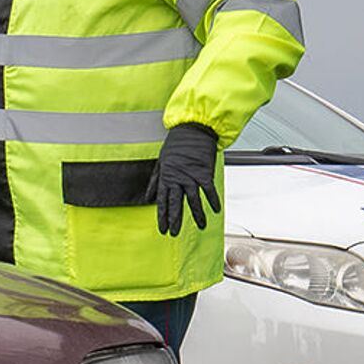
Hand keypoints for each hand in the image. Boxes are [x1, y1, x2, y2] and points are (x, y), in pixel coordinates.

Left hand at [150, 122, 221, 236]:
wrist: (193, 130)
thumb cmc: (176, 144)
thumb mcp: (160, 162)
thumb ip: (155, 181)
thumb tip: (147, 198)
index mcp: (166, 177)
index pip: (162, 201)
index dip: (162, 216)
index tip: (162, 229)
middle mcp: (178, 179)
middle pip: (176, 204)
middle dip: (174, 220)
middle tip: (174, 233)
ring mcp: (191, 176)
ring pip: (193, 200)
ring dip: (197, 214)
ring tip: (201, 226)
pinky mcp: (204, 172)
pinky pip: (209, 190)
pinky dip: (212, 200)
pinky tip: (215, 210)